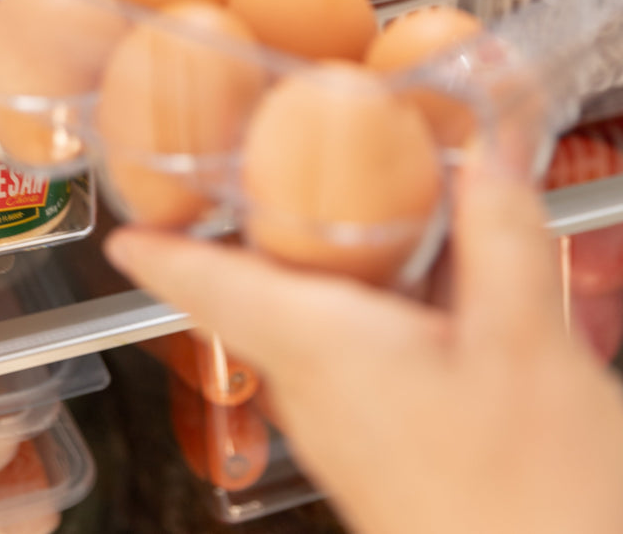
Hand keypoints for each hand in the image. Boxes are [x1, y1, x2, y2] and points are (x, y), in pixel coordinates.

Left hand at [106, 158, 622, 533]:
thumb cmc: (527, 504)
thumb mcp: (525, 342)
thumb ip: (499, 234)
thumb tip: (483, 148)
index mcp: (319, 348)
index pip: (208, 284)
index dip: (160, 249)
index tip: (119, 224)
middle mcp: (314, 393)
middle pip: (259, 292)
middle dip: (260, 231)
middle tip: (259, 168)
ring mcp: (346, 431)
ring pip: (311, 326)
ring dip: (326, 269)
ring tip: (361, 213)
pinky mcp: (386, 453)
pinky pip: (356, 360)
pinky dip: (374, 311)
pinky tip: (435, 299)